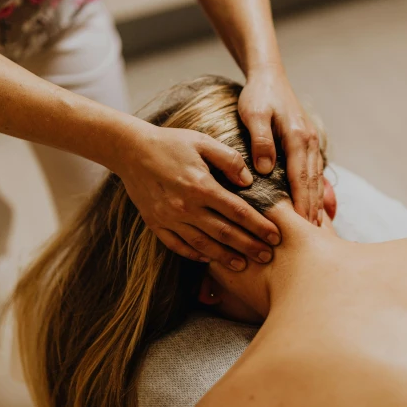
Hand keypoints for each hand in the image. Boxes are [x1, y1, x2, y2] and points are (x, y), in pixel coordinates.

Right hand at [116, 122, 279, 269]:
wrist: (131, 150)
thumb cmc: (170, 143)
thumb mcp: (202, 142)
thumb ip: (229, 159)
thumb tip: (249, 181)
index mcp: (200, 186)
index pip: (237, 211)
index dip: (258, 225)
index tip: (276, 235)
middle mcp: (185, 206)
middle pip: (224, 233)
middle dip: (248, 246)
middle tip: (268, 257)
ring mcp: (169, 218)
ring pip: (202, 244)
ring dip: (225, 257)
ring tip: (243, 265)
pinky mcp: (155, 223)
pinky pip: (177, 245)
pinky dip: (193, 254)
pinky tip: (208, 258)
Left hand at [238, 68, 323, 224]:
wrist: (269, 76)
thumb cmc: (258, 96)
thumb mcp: (254, 114)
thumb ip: (260, 140)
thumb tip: (265, 170)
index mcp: (297, 137)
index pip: (301, 178)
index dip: (301, 204)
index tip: (301, 227)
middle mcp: (308, 142)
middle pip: (312, 183)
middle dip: (313, 211)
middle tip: (311, 238)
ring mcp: (310, 143)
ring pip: (315, 180)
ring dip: (316, 204)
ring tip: (314, 229)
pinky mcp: (306, 144)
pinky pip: (313, 173)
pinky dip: (316, 191)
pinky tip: (315, 207)